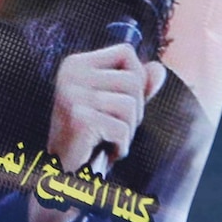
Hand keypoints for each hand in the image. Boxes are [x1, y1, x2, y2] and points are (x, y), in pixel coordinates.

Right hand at [46, 44, 166, 173]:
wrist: (62, 170)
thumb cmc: (89, 136)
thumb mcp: (113, 105)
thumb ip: (136, 85)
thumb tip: (159, 69)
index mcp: (76, 64)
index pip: (126, 52)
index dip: (136, 78)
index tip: (118, 102)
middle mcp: (71, 73)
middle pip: (133, 80)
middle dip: (134, 110)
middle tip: (112, 127)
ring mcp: (72, 94)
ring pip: (130, 105)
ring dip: (127, 130)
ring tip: (107, 138)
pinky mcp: (79, 118)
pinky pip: (122, 129)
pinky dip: (120, 146)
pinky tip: (102, 150)